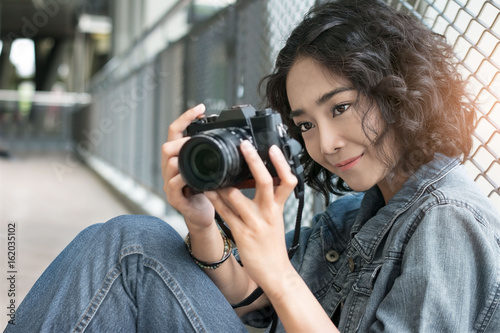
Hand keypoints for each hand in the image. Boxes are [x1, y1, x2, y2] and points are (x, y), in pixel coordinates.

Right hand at [161, 104, 214, 229]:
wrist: (203, 216)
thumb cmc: (207, 191)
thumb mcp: (209, 168)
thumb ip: (211, 153)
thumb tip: (227, 134)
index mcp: (179, 158)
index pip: (176, 132)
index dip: (186, 118)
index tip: (200, 108)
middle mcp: (170, 169)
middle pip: (167, 146)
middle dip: (182, 141)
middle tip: (198, 141)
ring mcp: (169, 183)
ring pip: (170, 164)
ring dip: (183, 158)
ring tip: (197, 157)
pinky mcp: (174, 198)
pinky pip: (173, 185)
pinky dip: (183, 180)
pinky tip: (193, 178)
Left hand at [205, 141, 297, 289]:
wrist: (276, 272)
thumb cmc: (274, 246)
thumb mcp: (277, 220)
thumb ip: (271, 201)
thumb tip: (263, 181)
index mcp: (279, 208)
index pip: (287, 181)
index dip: (282, 163)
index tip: (273, 147)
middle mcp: (269, 213)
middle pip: (265, 182)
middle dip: (254, 161)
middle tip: (244, 145)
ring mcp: (255, 223)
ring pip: (237, 196)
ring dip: (223, 182)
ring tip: (213, 169)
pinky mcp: (242, 233)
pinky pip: (225, 212)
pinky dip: (215, 200)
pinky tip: (207, 191)